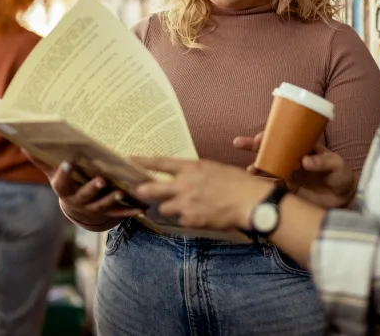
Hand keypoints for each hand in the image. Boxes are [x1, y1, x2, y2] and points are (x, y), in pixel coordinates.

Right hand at [27, 155, 143, 224]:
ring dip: (111, 200)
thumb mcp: (53, 173)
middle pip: (84, 196)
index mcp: (64, 190)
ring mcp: (92, 209)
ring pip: (102, 206)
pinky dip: (128, 211)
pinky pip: (118, 213)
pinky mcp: (107, 213)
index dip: (63, 173)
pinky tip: (138, 208)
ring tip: (120, 192)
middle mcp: (77, 202)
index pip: (60, 182)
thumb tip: (24, 146)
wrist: (77, 209)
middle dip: (92, 188)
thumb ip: (43, 160)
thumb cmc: (67, 183)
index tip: (68, 161)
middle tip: (101, 179)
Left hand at [132, 158, 271, 230]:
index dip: (143, 161)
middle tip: (138, 191)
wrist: (249, 202)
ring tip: (184, 208)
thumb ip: (196, 173)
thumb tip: (186, 177)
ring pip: (164, 208)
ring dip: (170, 208)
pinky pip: (180, 220)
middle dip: (143, 191)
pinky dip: (187, 219)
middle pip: (152, 189)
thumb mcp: (214, 169)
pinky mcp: (189, 220)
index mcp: (191, 167)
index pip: (160, 162)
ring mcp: (185, 204)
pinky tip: (199, 217)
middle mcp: (183, 184)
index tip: (130, 159)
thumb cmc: (238, 183)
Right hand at [234, 133, 356, 208]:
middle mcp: (293, 158)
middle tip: (239, 143)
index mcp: (303, 147)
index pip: (284, 136)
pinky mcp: (287, 190)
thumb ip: (323, 162)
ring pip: (267, 167)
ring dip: (256, 167)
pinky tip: (252, 186)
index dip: (270, 135)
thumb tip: (305, 161)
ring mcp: (288, 174)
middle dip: (254, 146)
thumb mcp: (337, 166)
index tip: (260, 137)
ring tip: (249, 170)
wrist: (343, 202)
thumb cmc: (341, 178)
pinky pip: (271, 185)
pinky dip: (260, 185)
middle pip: (270, 149)